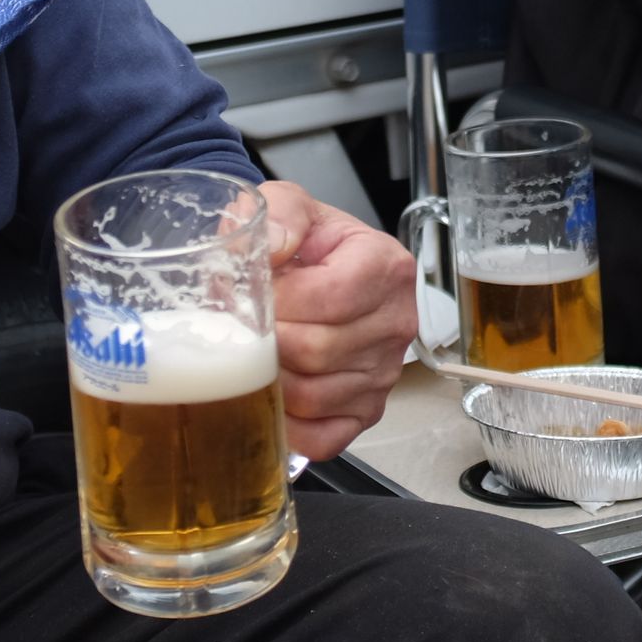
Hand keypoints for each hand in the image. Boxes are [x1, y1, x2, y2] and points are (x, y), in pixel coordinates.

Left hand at [261, 181, 416, 460]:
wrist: (312, 267)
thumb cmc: (302, 242)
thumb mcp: (287, 204)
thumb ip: (278, 213)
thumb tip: (274, 244)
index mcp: (385, 267)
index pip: (328, 298)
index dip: (279, 300)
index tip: (254, 291)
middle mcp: (396, 322)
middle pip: (317, 350)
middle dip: (266, 340)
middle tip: (245, 325)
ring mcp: (384, 373)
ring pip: (314, 397)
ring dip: (270, 380)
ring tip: (254, 352)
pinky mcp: (366, 411)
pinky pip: (324, 437)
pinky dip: (288, 425)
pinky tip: (272, 395)